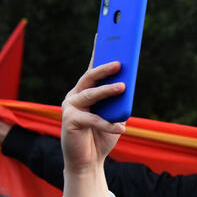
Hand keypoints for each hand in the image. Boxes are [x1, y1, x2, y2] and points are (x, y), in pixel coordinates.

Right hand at [60, 60, 126, 174]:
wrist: (88, 162)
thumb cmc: (101, 137)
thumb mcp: (113, 117)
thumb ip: (116, 102)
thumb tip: (126, 86)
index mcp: (84, 91)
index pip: (92, 68)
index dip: (97, 51)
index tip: (103, 34)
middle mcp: (74, 96)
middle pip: (90, 78)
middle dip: (105, 69)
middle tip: (120, 63)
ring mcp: (70, 108)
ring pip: (90, 95)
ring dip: (107, 91)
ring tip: (123, 87)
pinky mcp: (69, 122)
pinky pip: (93, 120)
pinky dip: (108, 124)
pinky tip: (122, 128)